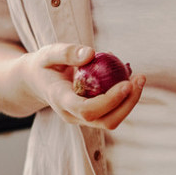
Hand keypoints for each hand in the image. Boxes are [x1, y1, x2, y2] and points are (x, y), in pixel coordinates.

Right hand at [21, 43, 144, 129]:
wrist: (36, 81)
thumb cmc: (43, 65)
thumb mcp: (48, 53)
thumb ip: (66, 52)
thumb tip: (91, 53)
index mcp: (60, 101)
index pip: (87, 110)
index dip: (109, 100)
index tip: (127, 83)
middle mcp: (72, 115)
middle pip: (106, 121)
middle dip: (128, 103)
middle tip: (139, 78)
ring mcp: (82, 119)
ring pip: (112, 120)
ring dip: (130, 101)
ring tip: (139, 78)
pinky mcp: (91, 115)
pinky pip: (112, 111)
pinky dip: (125, 97)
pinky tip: (130, 78)